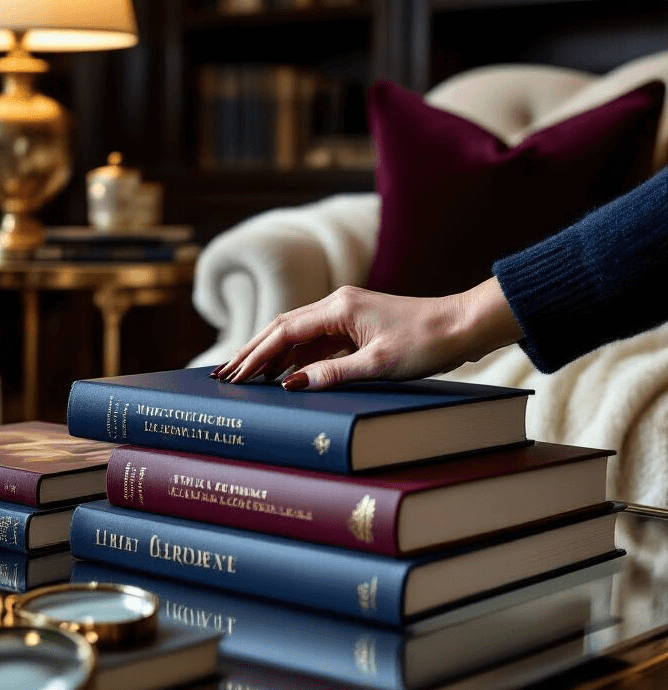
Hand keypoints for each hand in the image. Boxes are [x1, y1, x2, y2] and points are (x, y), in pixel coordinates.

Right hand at [212, 277, 522, 389]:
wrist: (463, 325)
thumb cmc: (427, 342)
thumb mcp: (379, 365)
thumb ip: (332, 374)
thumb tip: (290, 384)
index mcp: (339, 308)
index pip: (284, 332)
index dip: (256, 354)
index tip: (234, 376)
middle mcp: (337, 305)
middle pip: (282, 328)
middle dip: (252, 351)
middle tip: (225, 375)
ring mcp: (346, 314)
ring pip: (297, 335)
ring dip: (271, 354)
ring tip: (245, 376)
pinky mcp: (356, 325)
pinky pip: (316, 341)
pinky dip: (295, 356)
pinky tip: (283, 372)